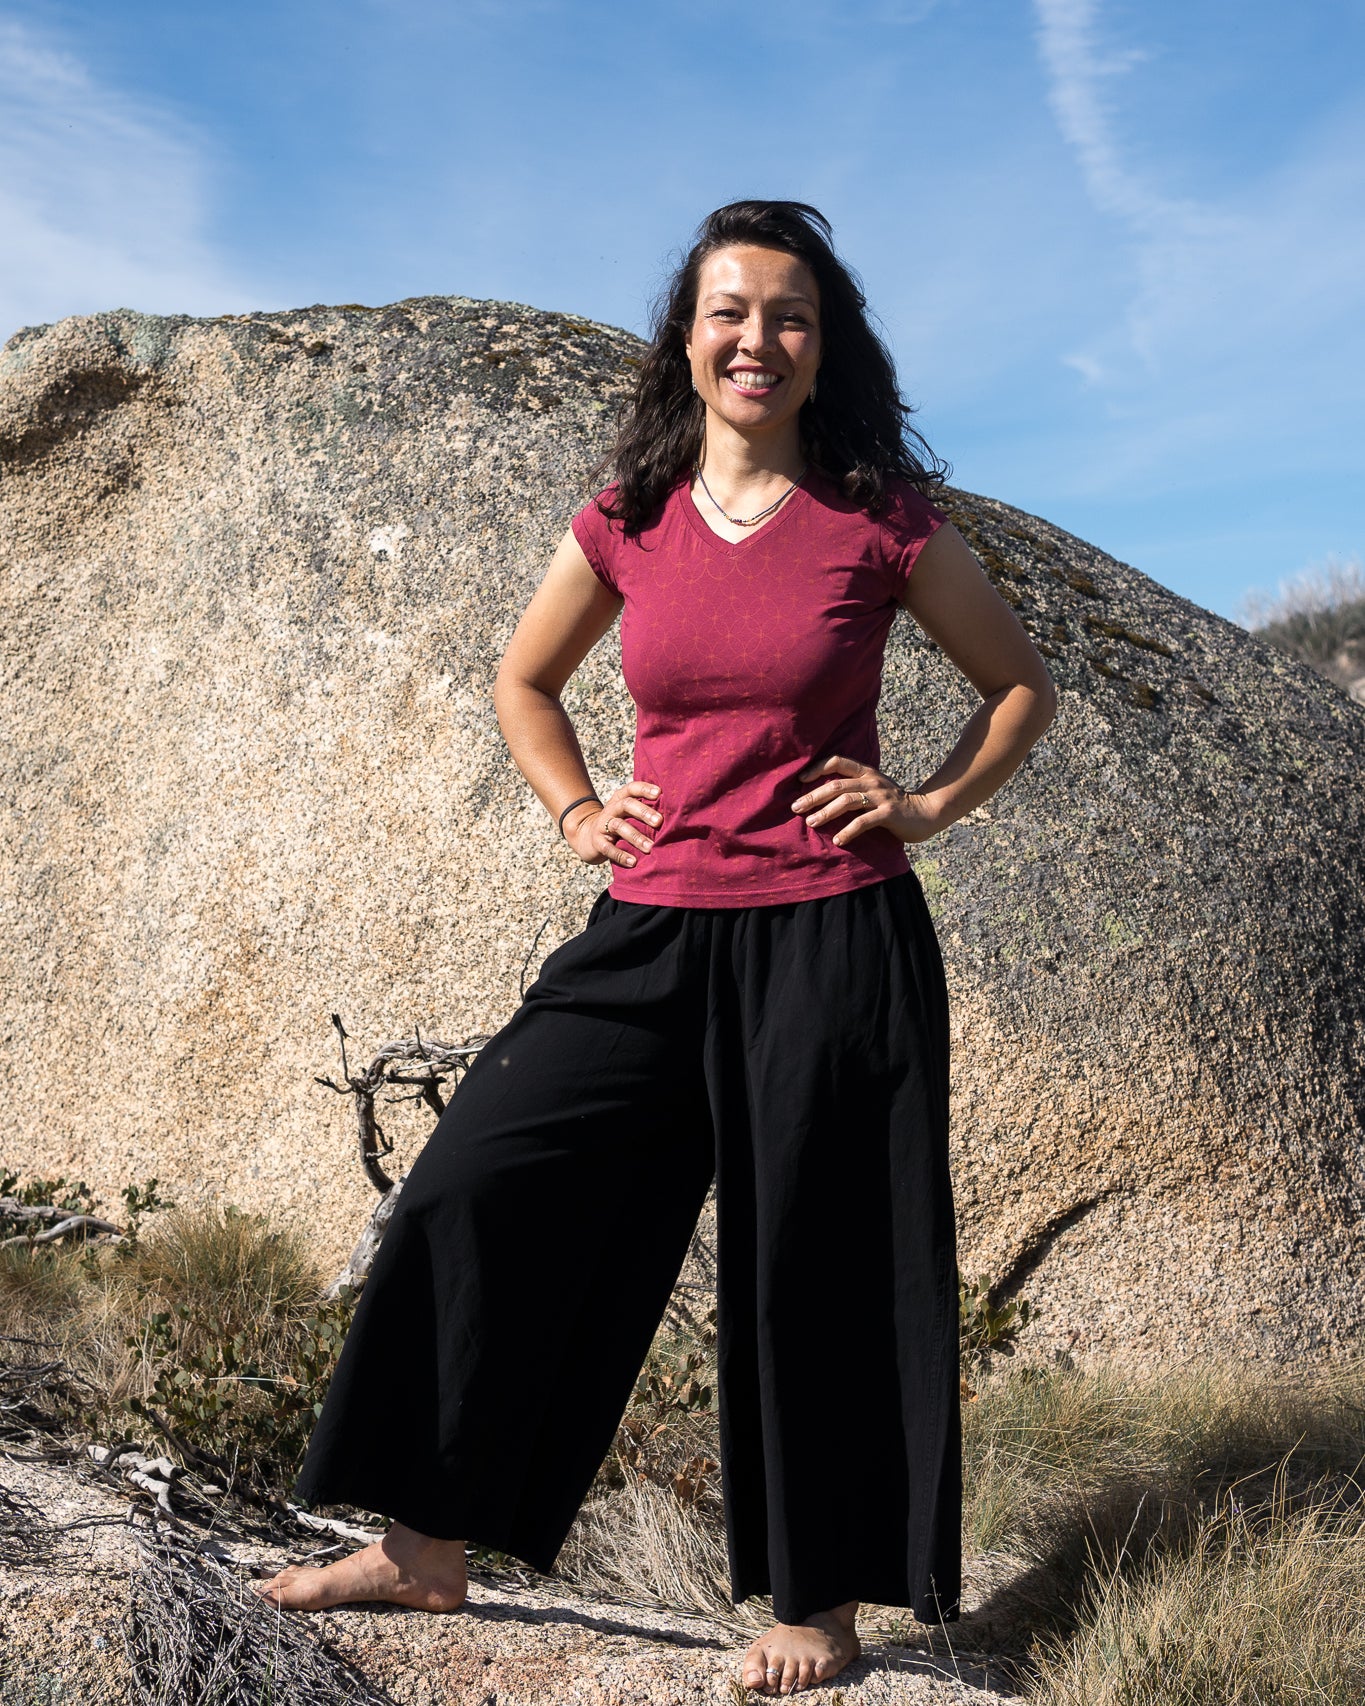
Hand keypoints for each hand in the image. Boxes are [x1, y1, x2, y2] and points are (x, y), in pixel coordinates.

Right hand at [566, 781, 661, 867]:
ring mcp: (602, 825)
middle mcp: (612, 809)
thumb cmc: (620, 824)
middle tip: (659, 821)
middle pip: (626, 805)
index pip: (632, 789)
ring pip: (619, 826)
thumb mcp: (629, 814)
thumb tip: (677, 815)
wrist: (588, 837)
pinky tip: (633, 862)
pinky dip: (621, 855)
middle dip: (643, 812)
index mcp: (621, 799)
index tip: (659, 793)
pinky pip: (608, 848)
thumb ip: (646, 811)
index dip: (644, 789)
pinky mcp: (597, 842)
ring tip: (650, 847)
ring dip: (636, 837)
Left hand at [792, 755, 939, 846]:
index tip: (800, 780)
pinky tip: (838, 841)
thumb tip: (821, 797)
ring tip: (811, 823)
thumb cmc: (894, 804)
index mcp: (866, 772)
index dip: (817, 768)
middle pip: (837, 785)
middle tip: (796, 808)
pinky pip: (863, 822)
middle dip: (813, 796)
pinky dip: (848, 831)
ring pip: (847, 801)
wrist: (926, 813)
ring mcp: (881, 796)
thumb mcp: (874, 790)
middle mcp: (872, 781)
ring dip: (826, 813)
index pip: (837, 762)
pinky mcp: (889, 813)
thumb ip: (854, 789)